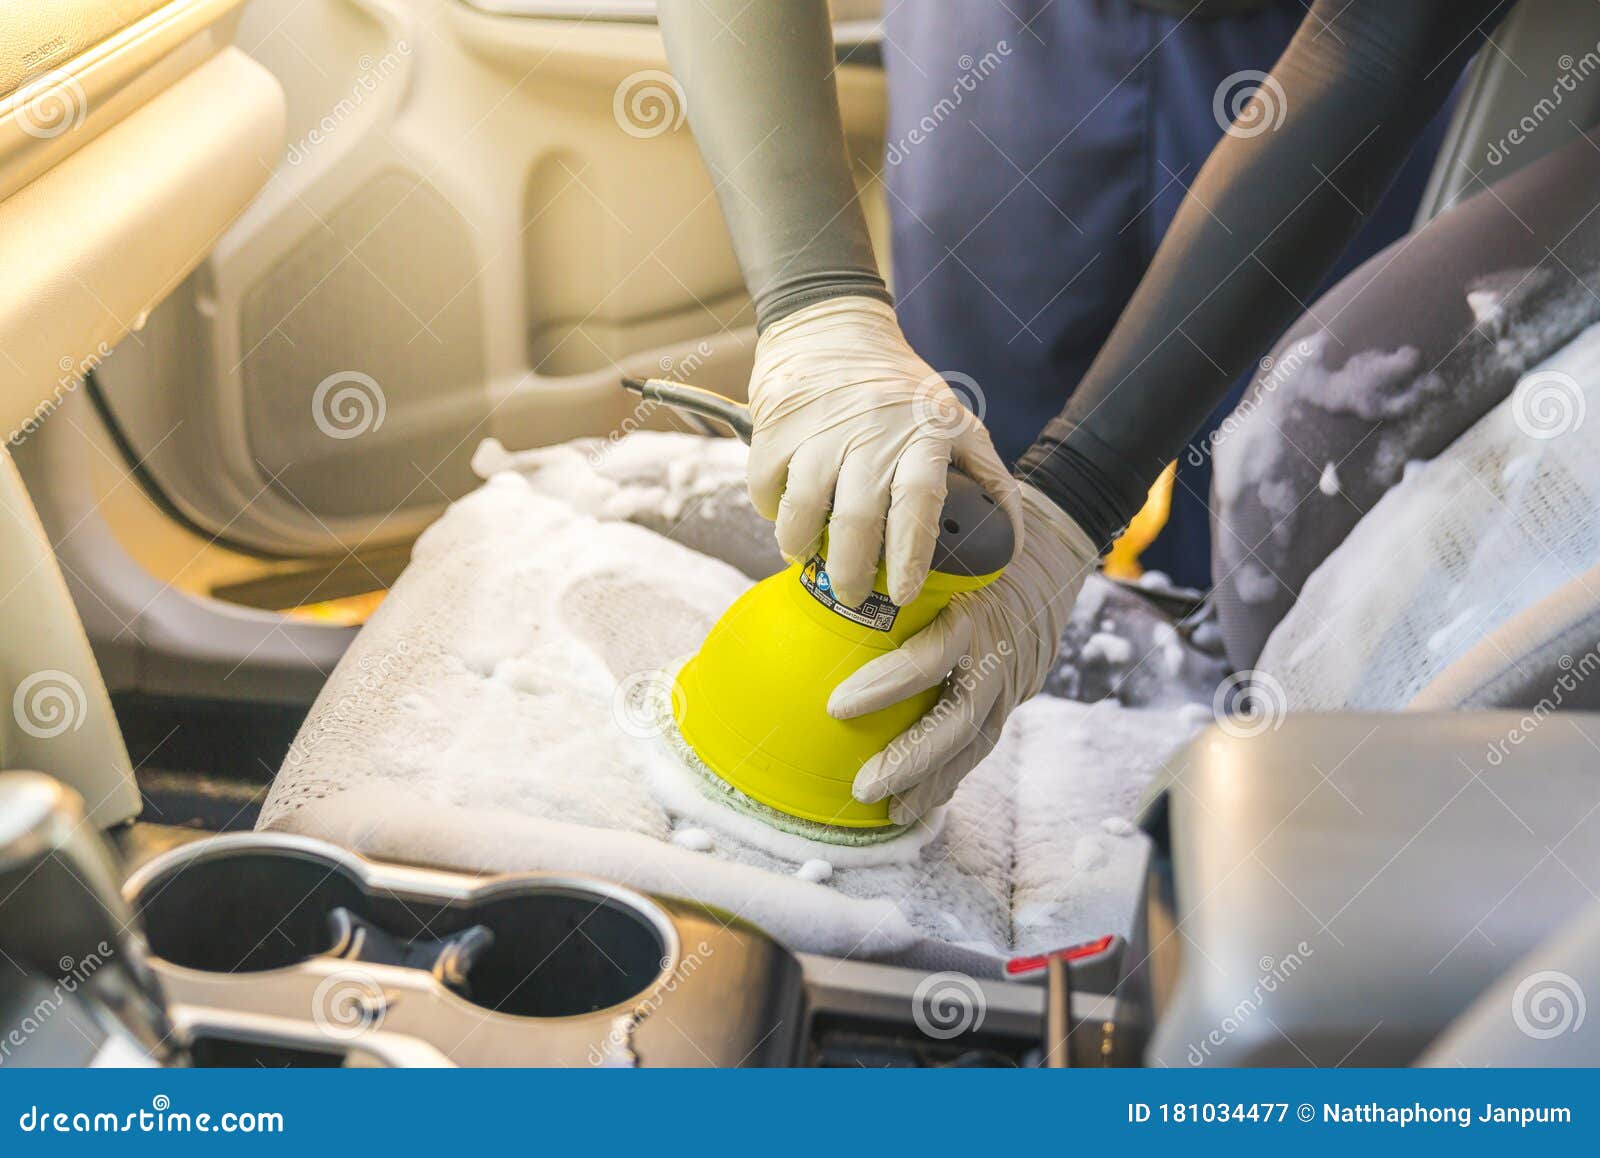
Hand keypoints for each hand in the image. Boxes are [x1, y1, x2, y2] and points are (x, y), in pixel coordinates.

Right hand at [746, 296, 1021, 606]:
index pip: (919, 506)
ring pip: (802, 510)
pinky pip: (767, 487)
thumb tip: (1009, 546)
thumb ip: (987, 478)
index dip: (910, 558)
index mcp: (923, 434)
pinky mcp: (777, 424)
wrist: (832, 326)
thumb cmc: (901, 389)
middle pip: (856, 521)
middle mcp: (872, 431)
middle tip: (850, 595)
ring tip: (807, 558)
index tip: (902, 593)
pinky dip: (772, 511)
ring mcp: (820, 428)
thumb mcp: (956, 420)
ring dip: (801, 547)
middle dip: (850, 574)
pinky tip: (786, 514)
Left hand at [827, 482, 1097, 823]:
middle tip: (863, 785)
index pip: (931, 656)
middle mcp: (996, 653)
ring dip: (931, 781)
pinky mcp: (1014, 700)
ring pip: (973, 743)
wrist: (1049, 557)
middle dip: (911, 759)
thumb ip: (889, 567)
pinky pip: (980, 744)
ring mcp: (1011, 683)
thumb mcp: (939, 547)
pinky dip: (950, 775)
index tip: (837, 706)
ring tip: (891, 811)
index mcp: (972, 611)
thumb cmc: (972, 547)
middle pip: (958, 719)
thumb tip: (806, 573)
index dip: (888, 684)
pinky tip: (918, 800)